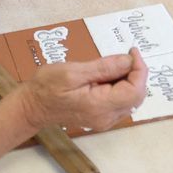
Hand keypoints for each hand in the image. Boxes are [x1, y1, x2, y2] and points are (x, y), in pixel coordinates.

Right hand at [17, 48, 148, 131]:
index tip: (132, 52)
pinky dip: (121, 87)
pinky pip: (121, 102)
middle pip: (136, 96)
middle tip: (124, 56)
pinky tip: (108, 76)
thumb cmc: (47, 87)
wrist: (33, 106)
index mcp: (99, 106)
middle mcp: (106, 117)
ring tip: (113, 65)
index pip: (134, 91)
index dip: (139, 70)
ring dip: (129, 80)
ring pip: (130, 99)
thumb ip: (103, 67)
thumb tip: (128, 60)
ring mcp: (104, 120)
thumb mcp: (73, 71)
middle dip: (135, 74)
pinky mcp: (102, 118)